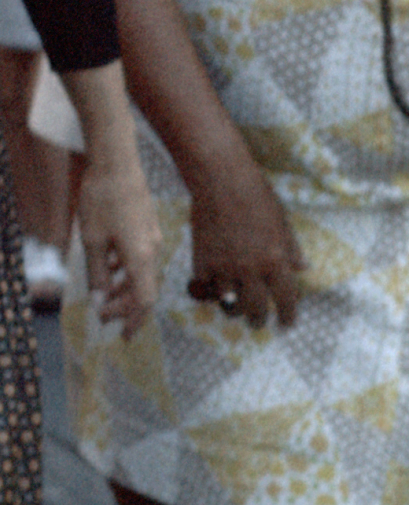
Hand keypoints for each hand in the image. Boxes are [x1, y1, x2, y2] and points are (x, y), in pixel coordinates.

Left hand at [75, 154, 161, 340]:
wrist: (116, 162)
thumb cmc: (101, 199)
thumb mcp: (92, 241)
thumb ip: (96, 274)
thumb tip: (99, 301)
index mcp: (141, 257)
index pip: (144, 300)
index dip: (133, 320)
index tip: (121, 334)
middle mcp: (152, 249)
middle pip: (144, 289)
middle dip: (124, 306)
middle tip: (103, 316)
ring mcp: (151, 236)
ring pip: (141, 273)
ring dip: (122, 288)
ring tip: (102, 296)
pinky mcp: (146, 225)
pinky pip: (139, 256)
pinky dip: (125, 269)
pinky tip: (108, 268)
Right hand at [185, 150, 304, 329]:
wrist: (221, 181)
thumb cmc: (257, 196)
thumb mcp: (282, 223)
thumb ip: (291, 249)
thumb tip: (303, 268)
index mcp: (276, 260)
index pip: (286, 299)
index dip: (288, 316)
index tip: (286, 324)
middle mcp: (251, 269)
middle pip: (255, 309)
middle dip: (258, 321)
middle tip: (258, 323)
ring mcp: (224, 267)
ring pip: (229, 303)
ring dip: (233, 310)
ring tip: (234, 309)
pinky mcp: (202, 261)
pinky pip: (207, 286)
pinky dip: (211, 289)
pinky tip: (215, 288)